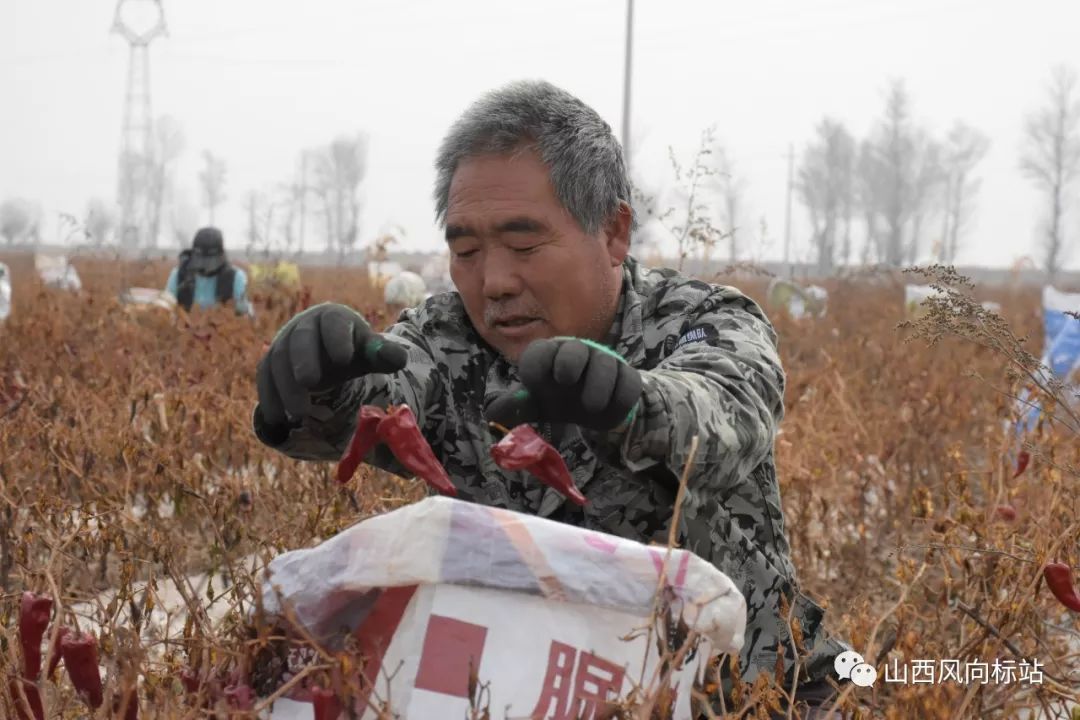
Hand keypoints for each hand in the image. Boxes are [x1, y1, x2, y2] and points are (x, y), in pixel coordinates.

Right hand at [255, 303, 406, 427]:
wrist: (325, 350)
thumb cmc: (352, 350)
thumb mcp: (370, 352)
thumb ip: (384, 354)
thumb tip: (400, 359)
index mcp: (333, 318)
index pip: (333, 323)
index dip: (337, 338)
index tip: (344, 359)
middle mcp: (304, 326)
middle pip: (301, 340)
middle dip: (304, 360)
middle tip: (310, 382)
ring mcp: (283, 343)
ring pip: (279, 361)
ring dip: (286, 386)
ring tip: (300, 413)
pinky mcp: (270, 362)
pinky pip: (265, 377)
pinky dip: (269, 397)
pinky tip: (277, 419)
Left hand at [485, 337, 641, 430]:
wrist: (593, 407)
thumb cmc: (557, 400)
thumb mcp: (535, 405)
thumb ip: (515, 408)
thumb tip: (492, 414)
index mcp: (550, 357)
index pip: (540, 352)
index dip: (537, 364)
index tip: (534, 382)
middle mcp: (577, 354)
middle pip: (575, 349)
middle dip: (569, 361)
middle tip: (565, 380)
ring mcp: (604, 363)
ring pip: (605, 364)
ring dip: (597, 386)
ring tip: (589, 407)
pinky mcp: (627, 377)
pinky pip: (628, 383)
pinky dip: (619, 399)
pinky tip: (608, 411)